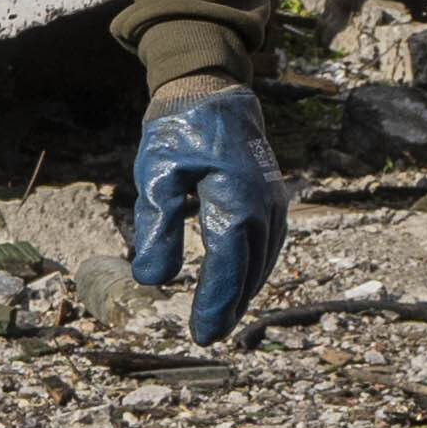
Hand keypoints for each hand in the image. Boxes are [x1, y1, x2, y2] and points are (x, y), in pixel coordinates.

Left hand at [123, 86, 293, 342]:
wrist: (212, 90)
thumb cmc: (180, 131)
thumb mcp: (157, 174)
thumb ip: (157, 226)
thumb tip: (153, 281)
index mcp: (235, 200)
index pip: (228, 264)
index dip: (216, 303)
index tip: (201, 334)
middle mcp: (263, 204)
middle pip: (250, 268)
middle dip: (230, 306)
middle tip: (206, 337)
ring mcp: (274, 201)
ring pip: (263, 259)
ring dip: (244, 291)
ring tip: (221, 319)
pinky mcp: (273, 198)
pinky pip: (269, 243)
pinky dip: (255, 268)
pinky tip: (239, 283)